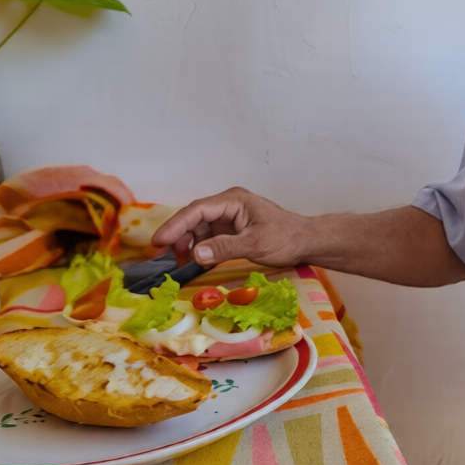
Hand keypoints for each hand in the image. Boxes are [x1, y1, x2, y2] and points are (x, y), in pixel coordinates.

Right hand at [151, 187, 306, 268]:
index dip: (175, 225)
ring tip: (177, 263)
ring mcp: (229, 218)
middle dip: (176, 236)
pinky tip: (192, 263)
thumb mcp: (255, 244)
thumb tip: (195, 254)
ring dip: (186, 245)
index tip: (159, 242)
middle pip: (194, 218)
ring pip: (198, 229)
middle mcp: (228, 206)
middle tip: (161, 257)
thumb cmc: (286, 238)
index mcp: (233, 200)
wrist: (305, 242)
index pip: (197, 210)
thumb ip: (224, 248)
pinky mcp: (231, 231)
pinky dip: (198, 250)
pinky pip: (208, 238)